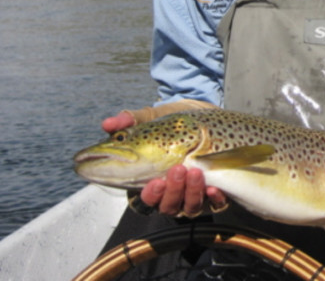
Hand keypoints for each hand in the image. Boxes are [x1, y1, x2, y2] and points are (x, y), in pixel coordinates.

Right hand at [101, 112, 226, 216]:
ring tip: (195, 171)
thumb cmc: (172, 123)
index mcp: (152, 182)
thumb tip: (107, 124)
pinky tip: (214, 188)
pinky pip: (216, 205)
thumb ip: (130, 121)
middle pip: (168, 206)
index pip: (147, 199)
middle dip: (173, 191)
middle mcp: (172, 194)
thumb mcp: (151, 119)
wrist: (205, 117)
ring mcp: (194, 195)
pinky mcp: (216, 193)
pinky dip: (215, 199)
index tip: (155, 182)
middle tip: (177, 170)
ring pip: (190, 207)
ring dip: (192, 192)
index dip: (150, 195)